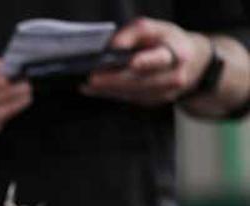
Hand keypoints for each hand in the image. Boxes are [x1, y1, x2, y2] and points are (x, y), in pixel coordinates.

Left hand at [82, 17, 211, 105]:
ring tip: (87, 85)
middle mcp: (173, 77)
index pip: (161, 59)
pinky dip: (110, 93)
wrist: (193, 61)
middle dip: (115, 80)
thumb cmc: (168, 41)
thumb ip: (134, 32)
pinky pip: (129, 98)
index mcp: (176, 54)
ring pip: (132, 93)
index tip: (132, 62)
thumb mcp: (156, 28)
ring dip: (108, 90)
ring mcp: (165, 93)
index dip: (146, 61)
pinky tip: (94, 90)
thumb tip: (114, 46)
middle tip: (92, 79)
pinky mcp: (154, 102)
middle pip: (141, 81)